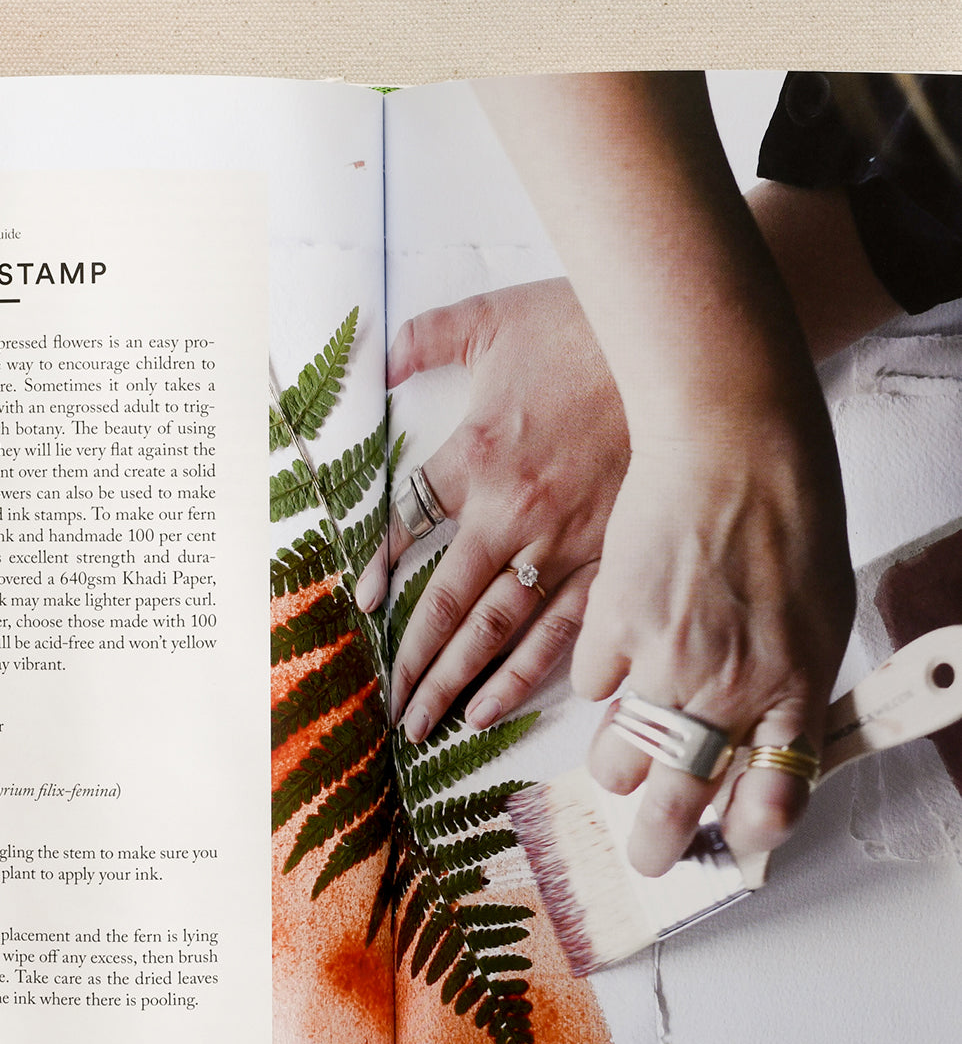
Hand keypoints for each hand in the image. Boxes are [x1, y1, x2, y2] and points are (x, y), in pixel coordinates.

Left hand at [354, 278, 628, 740]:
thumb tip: (377, 361)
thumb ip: (427, 339)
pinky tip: (496, 710)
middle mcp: (513, 515)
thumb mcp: (493, 317)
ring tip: (425, 726)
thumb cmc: (588, 329)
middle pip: (447, 604)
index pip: (407, 524)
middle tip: (386, 710)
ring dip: (457, 683)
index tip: (361, 610)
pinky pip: (562, 632)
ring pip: (498, 632)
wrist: (680, 346)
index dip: (379, 569)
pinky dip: (526, 675)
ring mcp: (565, 545)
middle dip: (413, 663)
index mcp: (477, 457)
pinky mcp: (613, 561)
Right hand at [574, 417, 854, 876]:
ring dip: (617, 765)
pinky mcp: (613, 628)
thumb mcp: (818, 609)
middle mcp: (730, 689)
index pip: (774, 795)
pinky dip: (602, 675)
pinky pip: (592, 683)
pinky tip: (619, 640)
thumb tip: (755, 732)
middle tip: (649, 856)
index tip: (732, 839)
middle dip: (657, 845)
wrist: (736, 442)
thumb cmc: (789, 512)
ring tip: (620, 756)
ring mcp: (667, 663)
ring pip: (617, 762)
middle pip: (676, 807)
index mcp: (793, 686)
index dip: (749, 830)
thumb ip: (787, 678)